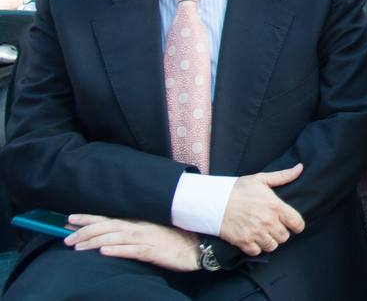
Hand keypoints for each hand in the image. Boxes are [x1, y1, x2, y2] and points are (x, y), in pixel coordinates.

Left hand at [65, 215, 199, 270]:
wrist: (196, 247)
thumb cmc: (174, 239)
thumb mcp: (152, 231)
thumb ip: (133, 231)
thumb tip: (111, 234)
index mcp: (138, 222)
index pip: (108, 218)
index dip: (88, 218)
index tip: (69, 219)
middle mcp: (140, 227)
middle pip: (107, 227)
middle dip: (85, 230)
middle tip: (65, 236)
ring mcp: (146, 238)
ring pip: (115, 238)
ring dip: (94, 241)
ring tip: (77, 246)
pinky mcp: (153, 251)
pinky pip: (132, 250)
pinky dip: (117, 250)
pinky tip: (103, 252)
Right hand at [218, 163, 305, 255]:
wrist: (214, 201)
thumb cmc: (238, 189)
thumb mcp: (261, 179)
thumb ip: (283, 176)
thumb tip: (300, 168)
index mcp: (275, 206)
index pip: (297, 223)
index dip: (297, 225)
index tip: (292, 224)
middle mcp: (268, 221)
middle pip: (284, 237)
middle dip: (281, 232)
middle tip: (273, 226)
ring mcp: (255, 233)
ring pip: (272, 246)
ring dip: (269, 241)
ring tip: (264, 233)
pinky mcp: (243, 242)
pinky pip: (257, 252)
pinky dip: (256, 247)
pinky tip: (253, 239)